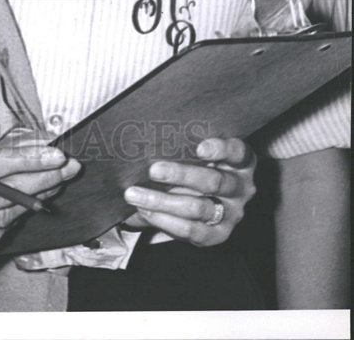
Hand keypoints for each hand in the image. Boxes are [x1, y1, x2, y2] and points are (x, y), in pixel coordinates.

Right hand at [0, 141, 78, 285]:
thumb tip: (20, 145)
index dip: (28, 160)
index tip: (55, 153)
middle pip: (4, 194)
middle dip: (43, 179)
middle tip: (70, 166)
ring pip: (5, 216)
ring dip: (35, 198)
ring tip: (56, 182)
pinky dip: (12, 217)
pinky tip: (27, 203)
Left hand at [121, 137, 255, 245]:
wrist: (198, 199)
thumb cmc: (194, 166)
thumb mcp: (194, 153)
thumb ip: (182, 148)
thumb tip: (145, 140)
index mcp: (240, 162)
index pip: (237, 152)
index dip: (220, 149)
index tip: (198, 148)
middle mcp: (241, 188)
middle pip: (214, 181)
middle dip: (180, 175)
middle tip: (153, 170)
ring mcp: (231, 213)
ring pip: (198, 208)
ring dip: (162, 201)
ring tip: (135, 194)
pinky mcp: (218, 234)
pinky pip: (191, 230)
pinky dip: (164, 220)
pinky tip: (145, 211)